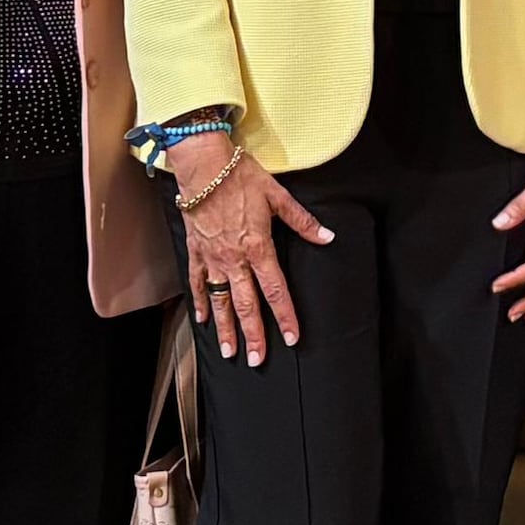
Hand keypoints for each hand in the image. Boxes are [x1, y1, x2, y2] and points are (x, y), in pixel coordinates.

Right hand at [175, 141, 328, 364]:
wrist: (203, 165)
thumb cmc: (240, 176)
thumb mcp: (277, 196)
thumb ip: (303, 221)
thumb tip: (328, 236)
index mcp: (258, 248)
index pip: (276, 290)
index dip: (286, 316)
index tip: (293, 338)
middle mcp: (235, 259)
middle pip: (247, 304)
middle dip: (254, 335)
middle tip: (257, 359)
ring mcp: (213, 257)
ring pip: (220, 300)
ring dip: (226, 328)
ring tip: (230, 351)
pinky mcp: (196, 251)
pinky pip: (198, 282)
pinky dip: (201, 302)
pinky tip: (203, 319)